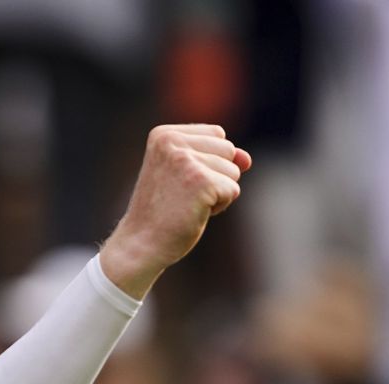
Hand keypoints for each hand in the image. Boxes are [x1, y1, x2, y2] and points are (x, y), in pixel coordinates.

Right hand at [100, 124, 250, 298]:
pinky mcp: (201, 181)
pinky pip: (233, 190)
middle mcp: (172, 142)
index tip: (179, 180)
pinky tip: (193, 212)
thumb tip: (246, 159)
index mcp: (164, 134)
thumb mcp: (187, 175)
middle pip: (228, 149)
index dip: (208, 161)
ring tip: (186, 203)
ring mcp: (186, 160)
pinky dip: (219, 206)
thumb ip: (218, 158)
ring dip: (217, 192)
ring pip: (233, 170)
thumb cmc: (163, 210)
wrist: (141, 243)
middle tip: (182, 195)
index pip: (217, 134)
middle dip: (216, 175)